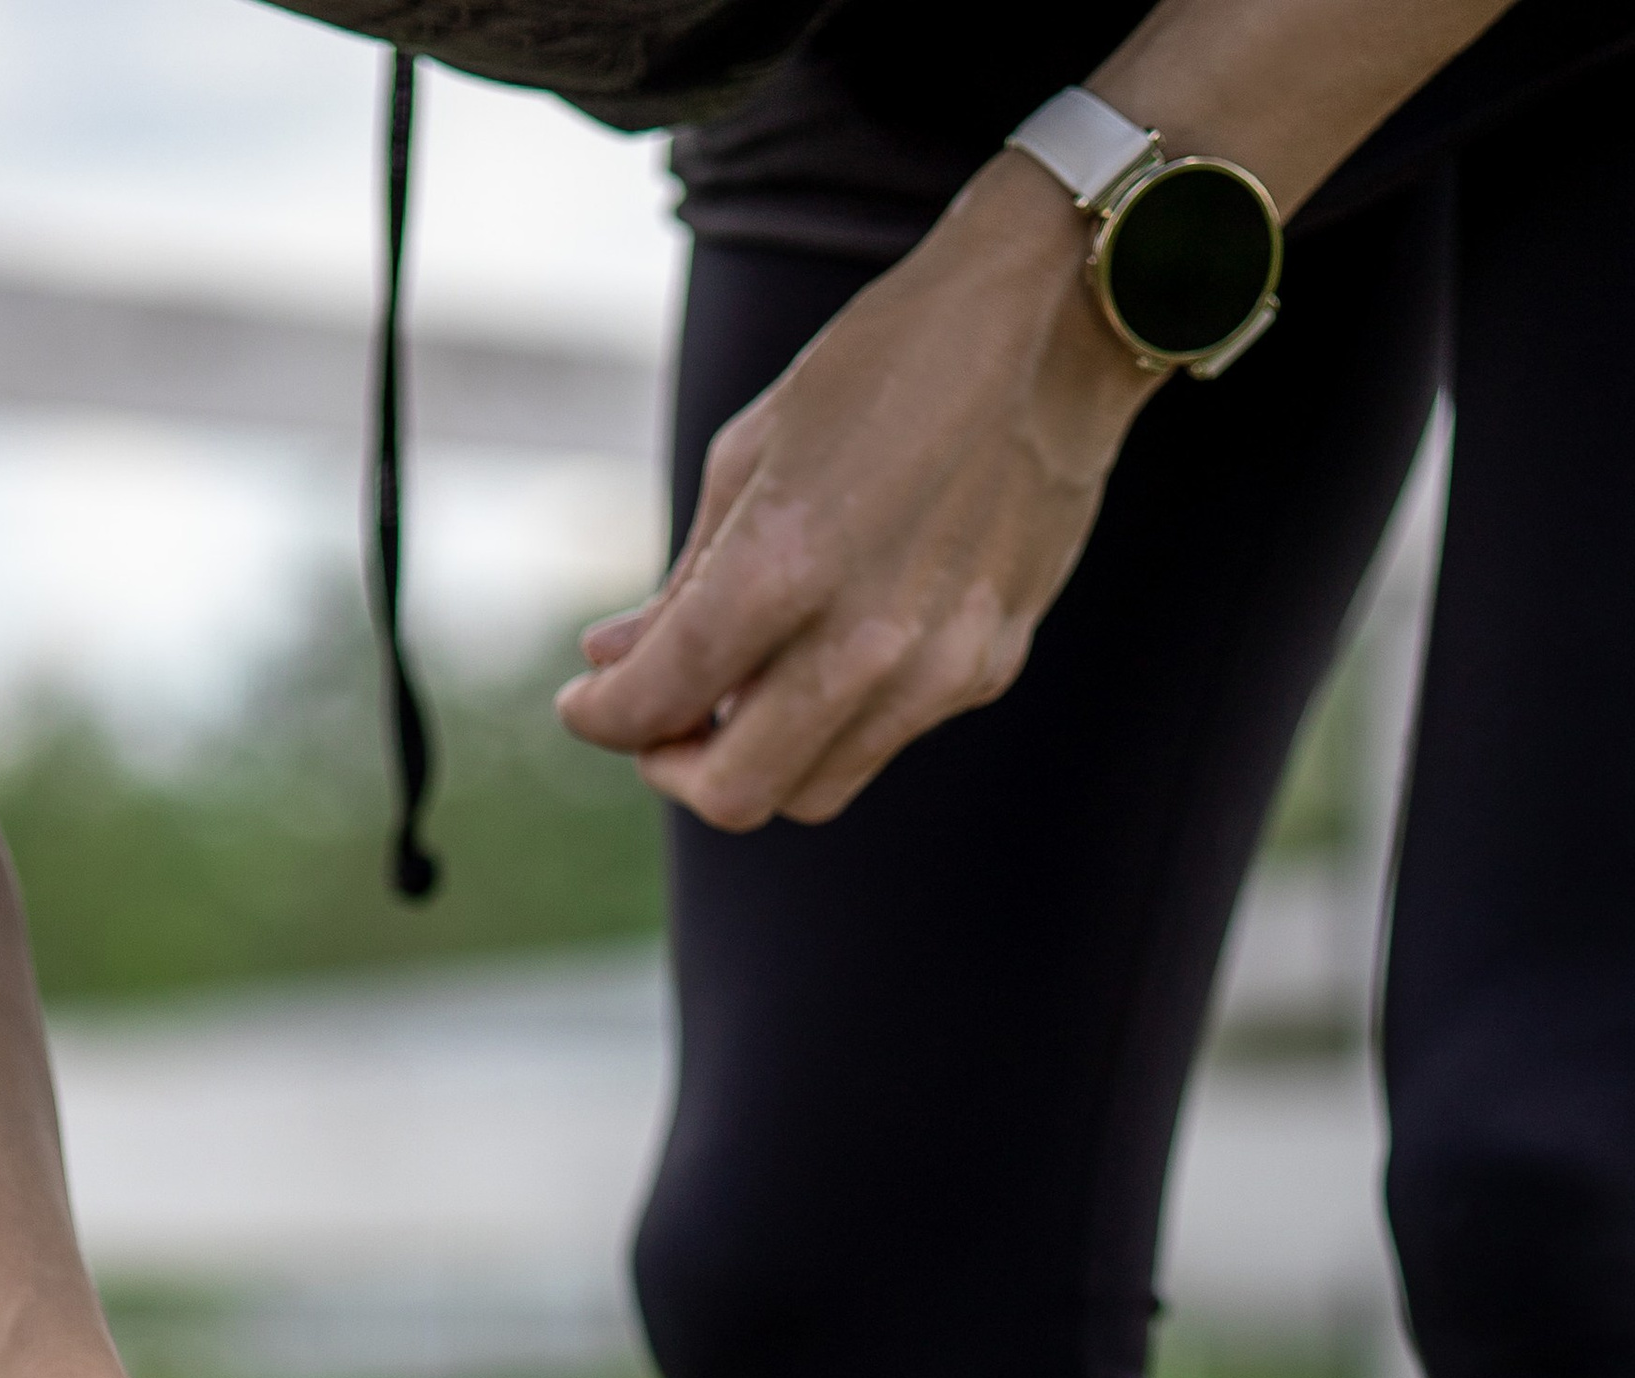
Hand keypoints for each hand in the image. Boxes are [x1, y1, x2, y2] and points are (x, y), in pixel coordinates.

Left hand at [555, 155, 1157, 827]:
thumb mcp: (752, 452)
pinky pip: (884, 740)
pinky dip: (833, 723)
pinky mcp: (988, 670)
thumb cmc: (885, 367)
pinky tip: (825, 653)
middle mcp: (864, 640)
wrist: (1049, 326)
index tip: (585, 706)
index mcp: (782, 565)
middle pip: (737, 794)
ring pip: (813, 790)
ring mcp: (936, 668)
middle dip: (674, 768)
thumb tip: (613, 662)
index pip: (660, 702)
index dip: (601, 719)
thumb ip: (685, 581)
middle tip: (658, 725)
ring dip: (756, 759)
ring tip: (737, 693)